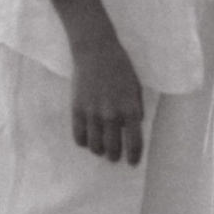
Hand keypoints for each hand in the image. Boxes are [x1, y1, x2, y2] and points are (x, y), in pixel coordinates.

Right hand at [50, 0, 145, 165]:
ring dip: (99, 150)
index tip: (132, 162)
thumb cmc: (120, 67)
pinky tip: (86, 139)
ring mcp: (93, 114)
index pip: (134, 143)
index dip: (134, 156)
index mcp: (131, 110)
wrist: (95, 51)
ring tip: (100, 148)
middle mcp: (112, 116)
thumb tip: (134, 127)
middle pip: (113, 148)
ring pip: (95, 146)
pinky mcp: (77, 110)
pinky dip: (83, 142)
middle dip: (115, 155)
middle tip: (114, 156)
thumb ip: (136, 109)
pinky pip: (79, 136)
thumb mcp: (136, 87)